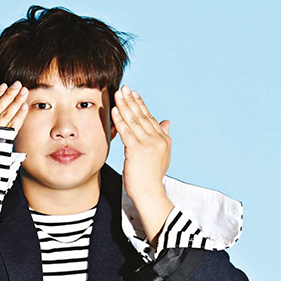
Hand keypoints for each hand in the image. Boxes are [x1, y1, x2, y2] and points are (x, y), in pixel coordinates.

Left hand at [111, 85, 170, 200]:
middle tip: (125, 87)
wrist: (149, 193)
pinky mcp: (137, 150)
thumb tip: (166, 121)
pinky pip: (127, 131)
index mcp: (163, 139)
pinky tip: (114, 110)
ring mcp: (148, 144)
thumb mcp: (161, 155)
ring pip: (134, 121)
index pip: (150, 118)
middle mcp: (158, 139)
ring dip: (124, 106)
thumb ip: (163, 137)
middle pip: (142, 115)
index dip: (141, 104)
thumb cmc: (151, 178)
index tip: (134, 93)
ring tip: (118, 94)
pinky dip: (120, 119)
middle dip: (132, 100)